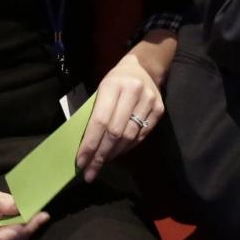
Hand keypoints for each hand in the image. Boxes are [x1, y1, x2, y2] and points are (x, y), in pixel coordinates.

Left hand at [75, 53, 163, 182]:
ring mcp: (149, 101)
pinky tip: (117, 153)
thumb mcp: (101, 90)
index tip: (81, 162)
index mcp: (113, 85)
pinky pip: (141, 135)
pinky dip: (127, 147)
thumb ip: (95, 113)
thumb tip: (86, 146)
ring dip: (113, 154)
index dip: (90, 144)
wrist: (143, 67)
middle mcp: (133, 92)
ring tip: (101, 164)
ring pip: (129, 136)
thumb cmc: (115, 81)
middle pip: (115, 132)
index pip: (100, 121)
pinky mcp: (159, 109)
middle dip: (100, 155)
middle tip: (90, 172)